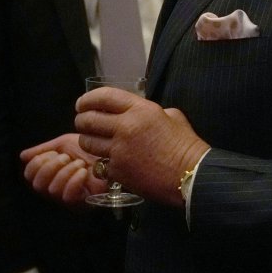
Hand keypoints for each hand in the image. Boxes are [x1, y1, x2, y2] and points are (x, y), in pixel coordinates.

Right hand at [20, 133, 105, 205]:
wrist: (111, 154)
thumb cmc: (88, 150)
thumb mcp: (63, 144)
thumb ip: (43, 150)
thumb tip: (22, 156)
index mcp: (49, 174)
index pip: (29, 175)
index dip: (37, 163)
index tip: (53, 152)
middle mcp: (55, 188)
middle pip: (38, 185)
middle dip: (51, 166)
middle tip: (66, 157)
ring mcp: (68, 197)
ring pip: (53, 189)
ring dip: (66, 171)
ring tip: (79, 163)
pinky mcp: (82, 202)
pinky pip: (68, 196)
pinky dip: (74, 180)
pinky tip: (84, 172)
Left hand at [74, 88, 208, 205]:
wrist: (190, 175)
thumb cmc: (186, 145)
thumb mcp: (173, 116)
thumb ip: (151, 112)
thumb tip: (138, 114)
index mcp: (141, 110)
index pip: (104, 97)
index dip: (88, 99)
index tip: (82, 104)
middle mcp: (126, 127)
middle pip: (88, 120)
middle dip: (82, 120)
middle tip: (83, 123)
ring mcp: (119, 151)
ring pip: (87, 142)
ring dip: (87, 141)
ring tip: (93, 141)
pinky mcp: (117, 171)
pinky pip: (98, 163)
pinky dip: (100, 162)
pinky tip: (108, 162)